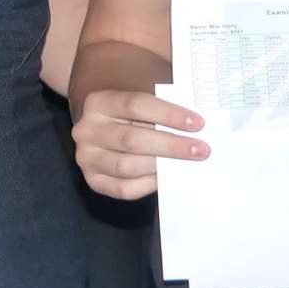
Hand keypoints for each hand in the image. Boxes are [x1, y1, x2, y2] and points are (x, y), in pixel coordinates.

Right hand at [71, 90, 206, 199]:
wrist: (103, 127)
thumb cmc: (131, 112)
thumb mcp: (141, 99)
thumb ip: (162, 105)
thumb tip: (194, 122)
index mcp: (98, 102)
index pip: (136, 104)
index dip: (168, 114)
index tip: (197, 123)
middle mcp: (87, 130)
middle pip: (131, 139)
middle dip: (170, 145)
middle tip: (201, 149)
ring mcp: (87, 158)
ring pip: (126, 166)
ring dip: (161, 166)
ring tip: (188, 164)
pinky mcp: (94, 180)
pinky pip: (123, 188)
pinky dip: (147, 184)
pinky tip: (166, 177)